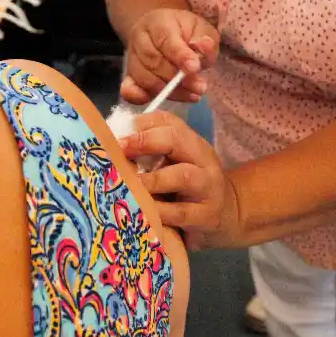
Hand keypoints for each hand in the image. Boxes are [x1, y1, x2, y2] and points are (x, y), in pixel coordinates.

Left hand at [120, 111, 241, 249]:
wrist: (227, 215)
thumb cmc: (188, 188)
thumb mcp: (174, 164)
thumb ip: (149, 154)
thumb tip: (108, 146)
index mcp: (191, 142)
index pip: (167, 121)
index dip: (139, 124)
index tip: (113, 132)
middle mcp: (202, 159)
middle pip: (176, 139)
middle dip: (144, 141)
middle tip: (118, 150)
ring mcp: (207, 187)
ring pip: (182, 175)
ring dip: (151, 179)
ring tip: (129, 185)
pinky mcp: (206, 215)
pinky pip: (179, 212)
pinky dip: (158, 211)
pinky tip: (142, 212)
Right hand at [122, 8, 219, 104]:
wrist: (164, 33)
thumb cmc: (185, 32)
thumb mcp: (201, 30)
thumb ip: (205, 39)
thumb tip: (204, 46)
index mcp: (158, 22)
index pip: (166, 40)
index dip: (180, 55)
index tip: (194, 68)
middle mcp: (140, 38)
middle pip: (154, 61)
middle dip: (178, 78)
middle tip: (199, 87)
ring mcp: (132, 57)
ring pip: (144, 77)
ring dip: (168, 90)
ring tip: (191, 95)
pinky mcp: (129, 75)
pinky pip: (129, 89)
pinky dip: (139, 97)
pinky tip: (156, 100)